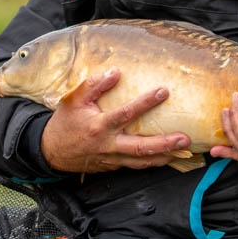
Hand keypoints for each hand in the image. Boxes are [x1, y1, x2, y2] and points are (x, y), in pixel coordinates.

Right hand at [40, 67, 189, 172]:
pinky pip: (137, 166)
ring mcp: (112, 159)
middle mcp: (108, 145)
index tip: (163, 91)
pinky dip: (154, 163)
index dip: (145, 103)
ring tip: (186, 152)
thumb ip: (94, 85)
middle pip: (140, 147)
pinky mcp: (114, 166)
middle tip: (184, 138)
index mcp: (98, 126)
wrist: (52, 151)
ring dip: (165, 157)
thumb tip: (116, 72)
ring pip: (142, 161)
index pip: (125, 113)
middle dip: (164, 143)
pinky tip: (170, 158)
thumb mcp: (73, 99)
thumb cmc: (65, 122)